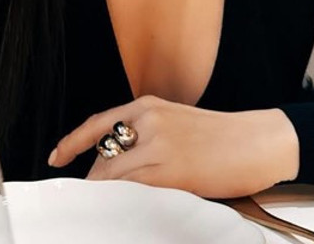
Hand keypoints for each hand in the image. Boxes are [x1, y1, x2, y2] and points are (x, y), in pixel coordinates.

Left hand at [48, 95, 298, 198]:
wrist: (257, 142)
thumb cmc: (221, 137)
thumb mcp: (176, 122)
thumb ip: (146, 135)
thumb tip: (119, 161)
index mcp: (148, 106)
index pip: (97, 124)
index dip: (72, 143)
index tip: (56, 158)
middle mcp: (148, 120)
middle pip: (102, 155)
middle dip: (92, 179)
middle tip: (85, 197)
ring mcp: (158, 144)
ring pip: (113, 174)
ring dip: (104, 193)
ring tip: (102, 207)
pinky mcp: (170, 169)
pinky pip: (133, 189)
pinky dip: (122, 200)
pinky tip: (122, 208)